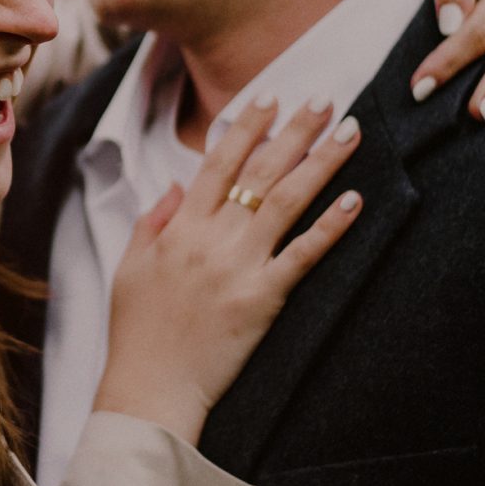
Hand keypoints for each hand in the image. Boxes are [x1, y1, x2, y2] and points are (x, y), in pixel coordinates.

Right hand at [94, 99, 363, 442]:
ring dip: (322, 163)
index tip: (269, 97)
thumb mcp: (129, 268)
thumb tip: (177, 184)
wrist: (150, 388)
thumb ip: (152, 221)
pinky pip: (303, 255)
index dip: (245, 127)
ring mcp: (239, 267)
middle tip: (323, 99)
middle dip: (294, 131)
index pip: (217, 163)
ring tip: (349, 133)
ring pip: (287, 201)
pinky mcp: (263, 299)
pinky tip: (355, 200)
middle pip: (259, 172)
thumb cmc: (136, 332)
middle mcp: (211, 238)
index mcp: (178, 228)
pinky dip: (331, 226)